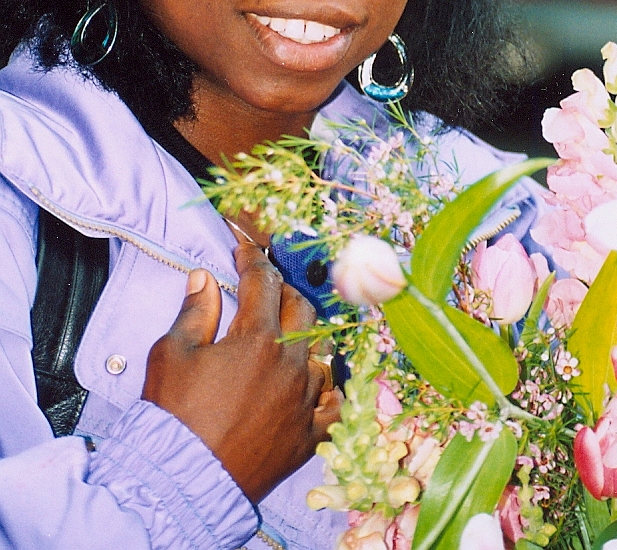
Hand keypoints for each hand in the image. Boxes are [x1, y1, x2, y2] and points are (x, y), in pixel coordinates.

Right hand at [142, 243, 341, 503]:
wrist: (182, 480)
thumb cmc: (173, 415)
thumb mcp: (171, 354)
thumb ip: (194, 311)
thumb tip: (204, 278)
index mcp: (257, 338)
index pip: (263, 281)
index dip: (253, 258)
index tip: (244, 248)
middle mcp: (290, 363)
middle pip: (300, 308)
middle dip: (281, 291)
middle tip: (262, 289)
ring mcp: (305, 399)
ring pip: (320, 351)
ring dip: (304, 337)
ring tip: (285, 335)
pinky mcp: (311, 433)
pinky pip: (333, 402)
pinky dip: (326, 388)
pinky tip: (314, 381)